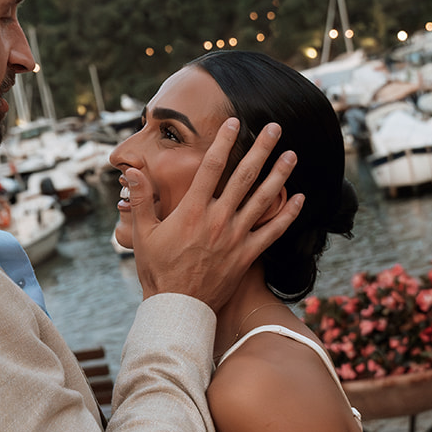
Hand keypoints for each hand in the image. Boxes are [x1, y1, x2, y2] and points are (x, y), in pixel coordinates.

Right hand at [127, 120, 303, 310]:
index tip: (234, 122)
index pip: (211, 167)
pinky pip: (272, 232)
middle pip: (245, 177)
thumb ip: (139, 200)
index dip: (224, 142)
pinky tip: (300, 199)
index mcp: (193, 211)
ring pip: (263, 200)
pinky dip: (288, 215)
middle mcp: (218, 219)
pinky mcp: (247, 255)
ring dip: (279, 175)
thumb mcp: (143, 234)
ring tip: (292, 155)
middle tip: (276, 128)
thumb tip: (130, 171)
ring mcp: (236, 237)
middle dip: (261, 149)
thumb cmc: (157, 272)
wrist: (178, 308)